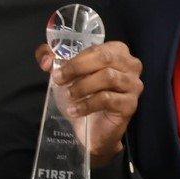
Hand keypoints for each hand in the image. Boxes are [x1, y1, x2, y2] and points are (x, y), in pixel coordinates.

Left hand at [34, 40, 142, 166]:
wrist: (92, 130)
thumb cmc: (83, 97)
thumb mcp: (66, 75)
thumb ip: (53, 60)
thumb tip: (46, 59)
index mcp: (117, 52)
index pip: (97, 48)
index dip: (74, 59)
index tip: (55, 71)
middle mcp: (131, 66)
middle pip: (105, 58)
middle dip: (77, 68)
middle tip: (59, 81)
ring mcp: (133, 85)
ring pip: (107, 77)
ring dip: (82, 86)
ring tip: (68, 96)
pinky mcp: (130, 105)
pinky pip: (107, 99)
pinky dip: (87, 104)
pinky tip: (75, 110)